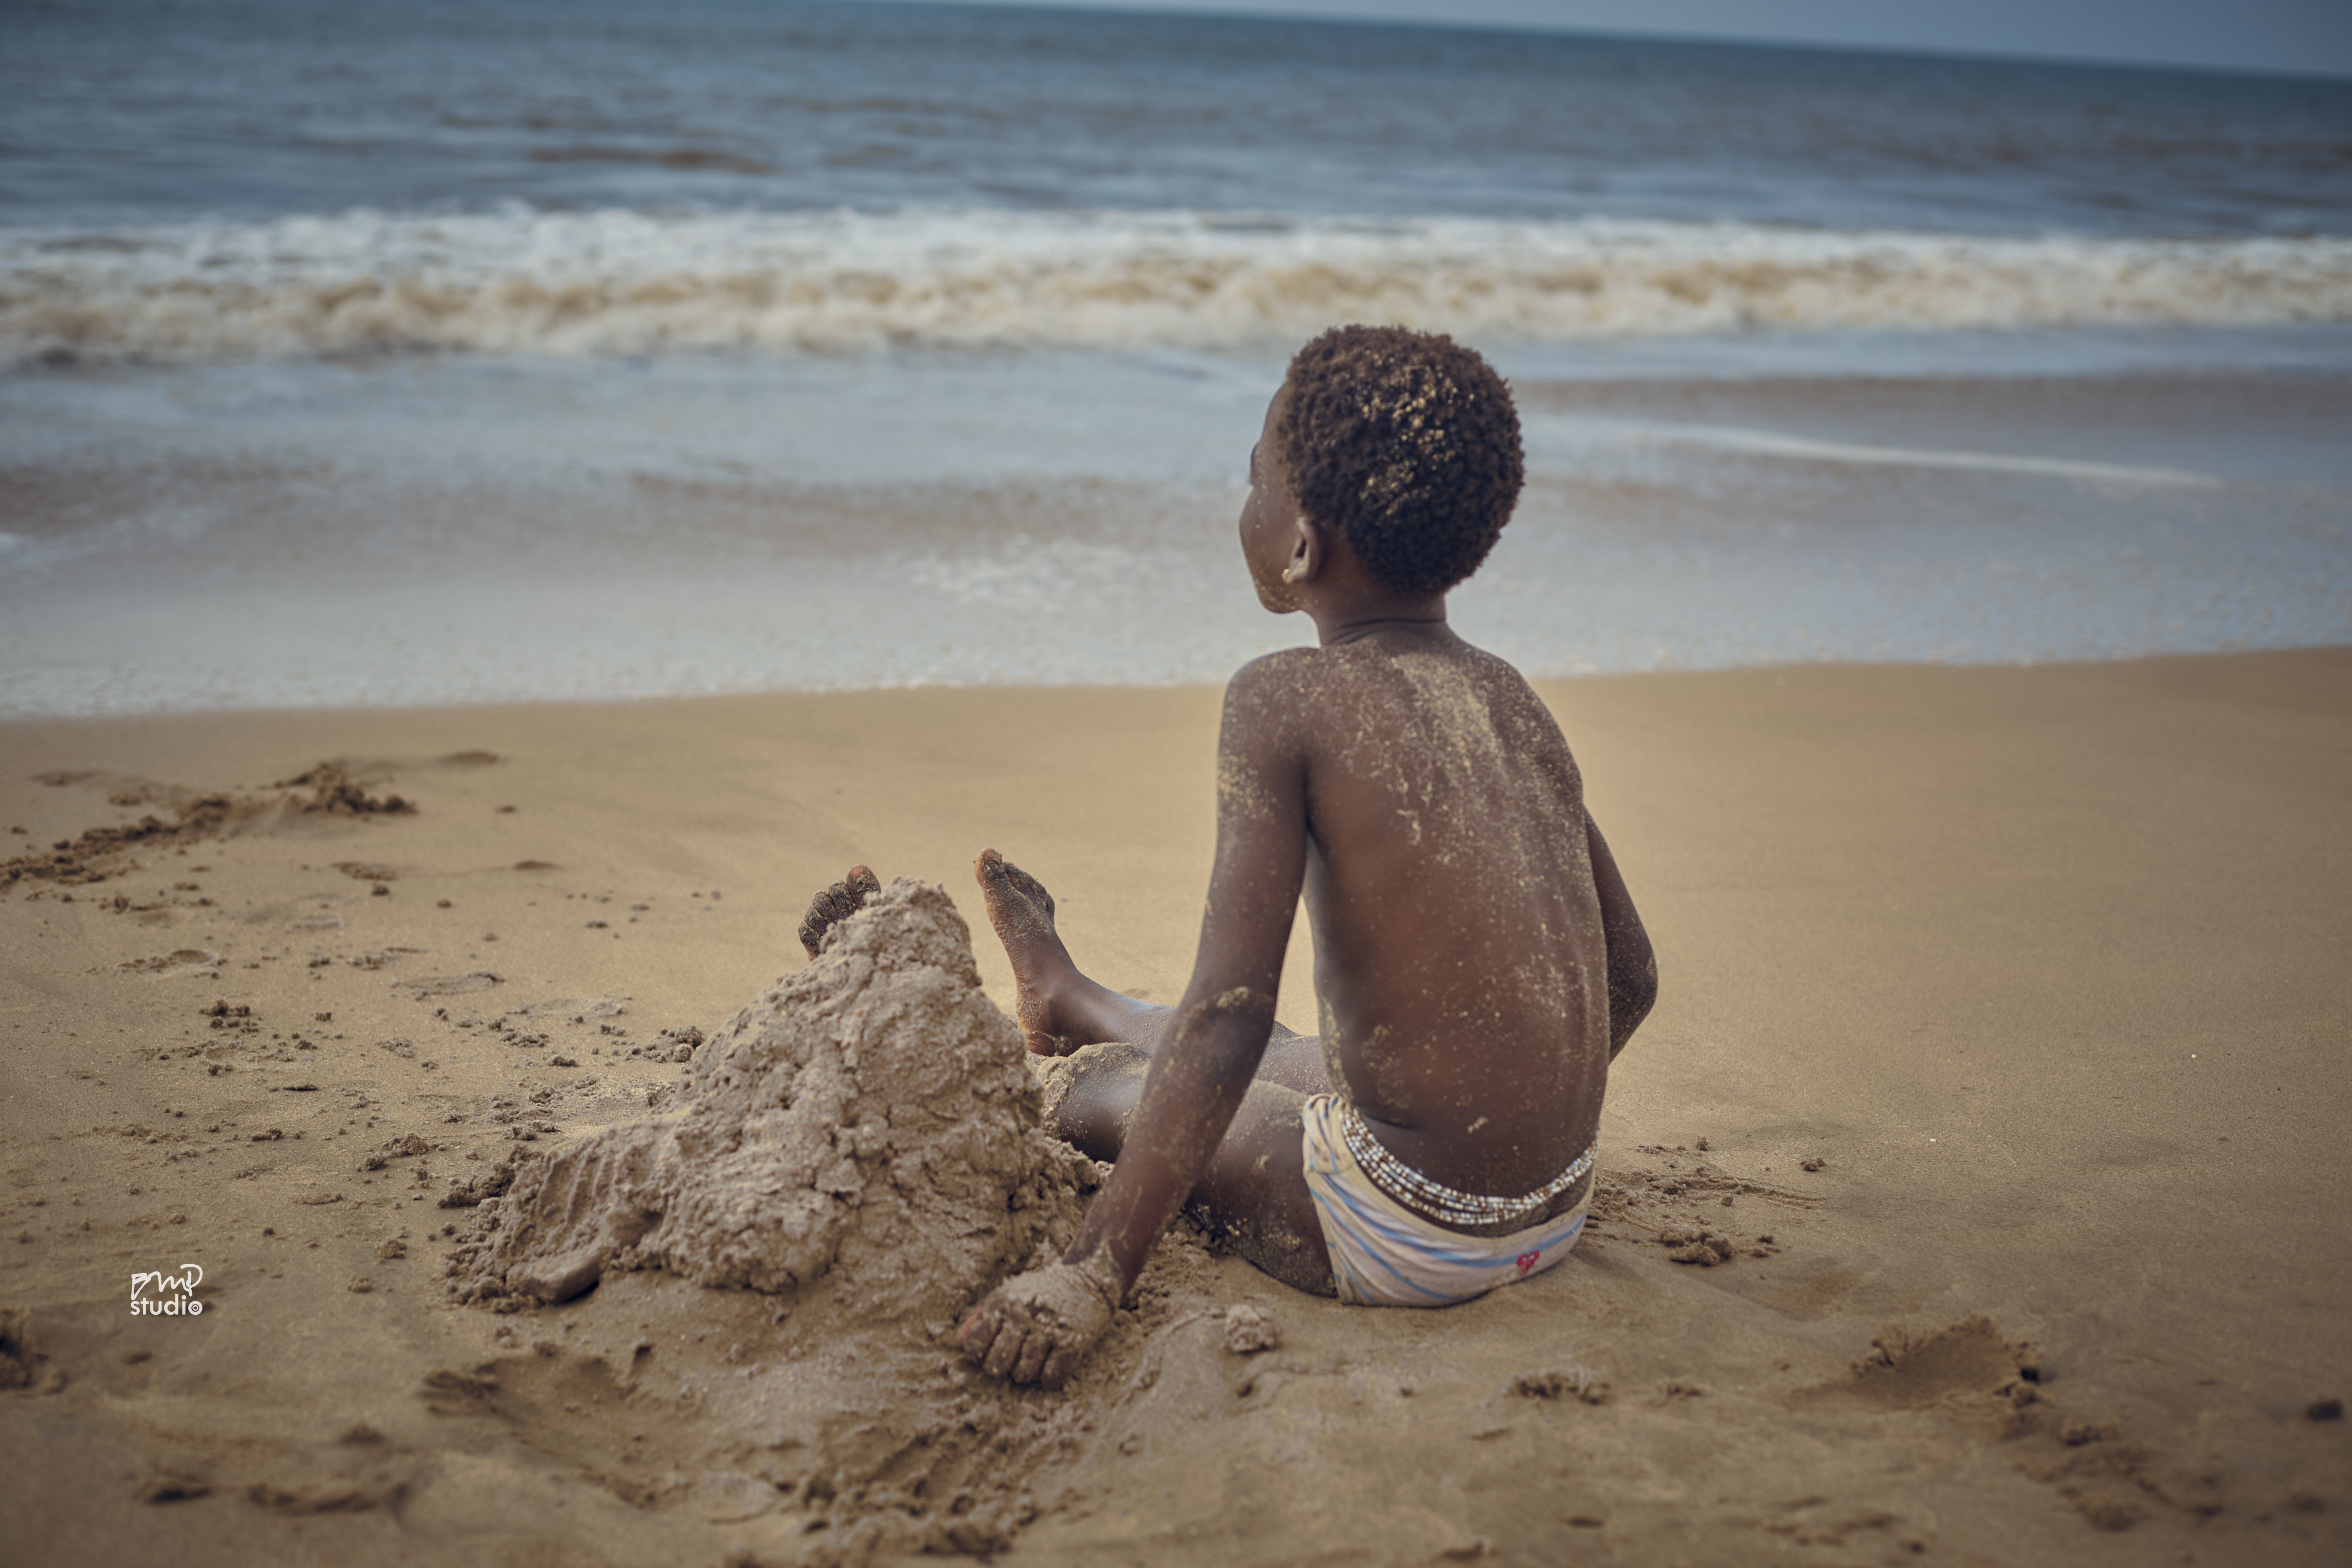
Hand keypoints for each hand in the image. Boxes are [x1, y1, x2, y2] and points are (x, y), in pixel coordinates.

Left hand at [953, 1256, 1119, 1389]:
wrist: (1089, 1278)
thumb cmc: (1041, 1290)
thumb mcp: (1008, 1293)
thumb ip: (980, 1314)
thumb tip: (957, 1341)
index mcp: (1003, 1304)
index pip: (975, 1344)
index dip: (981, 1353)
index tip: (992, 1349)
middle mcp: (1023, 1316)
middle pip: (997, 1364)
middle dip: (1002, 1368)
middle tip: (1014, 1360)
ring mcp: (1047, 1329)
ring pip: (1023, 1373)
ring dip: (1026, 1374)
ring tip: (1033, 1363)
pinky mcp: (1072, 1341)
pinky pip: (1052, 1375)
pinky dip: (1050, 1377)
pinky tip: (1052, 1366)